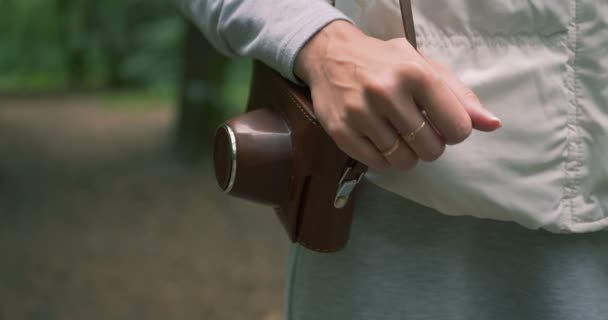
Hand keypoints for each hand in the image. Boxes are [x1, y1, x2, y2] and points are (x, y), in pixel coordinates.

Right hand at [294, 21, 500, 170]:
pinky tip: (379, 139)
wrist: (331, 55)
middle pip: (431, 149)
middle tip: (417, 131)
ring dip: (407, 154)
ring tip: (398, 135)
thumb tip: (493, 124)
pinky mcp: (341, 131)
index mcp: (416, 73)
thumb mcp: (425, 67)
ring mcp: (361, 113)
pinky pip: (378, 164)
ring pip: (403, 161)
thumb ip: (460, 96)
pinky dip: (384, 158)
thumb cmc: (384, 62)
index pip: (457, 127)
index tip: (442, 124)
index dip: (455, 132)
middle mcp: (387, 92)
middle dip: (431, 146)